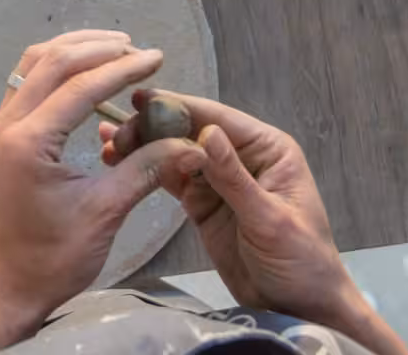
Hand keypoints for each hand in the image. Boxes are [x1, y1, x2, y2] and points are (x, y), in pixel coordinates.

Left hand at [0, 31, 196, 340]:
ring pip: (33, 65)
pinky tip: (85, 73)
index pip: (80, 86)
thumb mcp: (104, 213)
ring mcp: (2, 127)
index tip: (156, 58)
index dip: (122, 68)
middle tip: (138, 49)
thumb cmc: (52, 257)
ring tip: (115, 49)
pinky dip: (57, 68)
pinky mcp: (5, 135)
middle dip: (98, 49)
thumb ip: (145, 170)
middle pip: (51, 62)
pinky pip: (28, 82)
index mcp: (28, 141)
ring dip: (73, 51)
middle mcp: (8, 124)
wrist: (8, 285)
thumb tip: (190, 145)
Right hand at [102, 90, 361, 328]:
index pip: (217, 119)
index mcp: (267, 149)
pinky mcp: (200, 201)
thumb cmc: (300, 260)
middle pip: (189, 130)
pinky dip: (145, 167)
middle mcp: (240, 155)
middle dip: (152, 127)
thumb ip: (235, 178)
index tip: (138, 98)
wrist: (299, 308)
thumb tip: (207, 131)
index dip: (178, 105)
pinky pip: (170, 177)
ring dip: (142, 146)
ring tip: (108, 144)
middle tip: (116, 134)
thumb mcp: (269, 220)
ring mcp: (218, 178)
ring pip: (174, 151)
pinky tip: (117, 159)